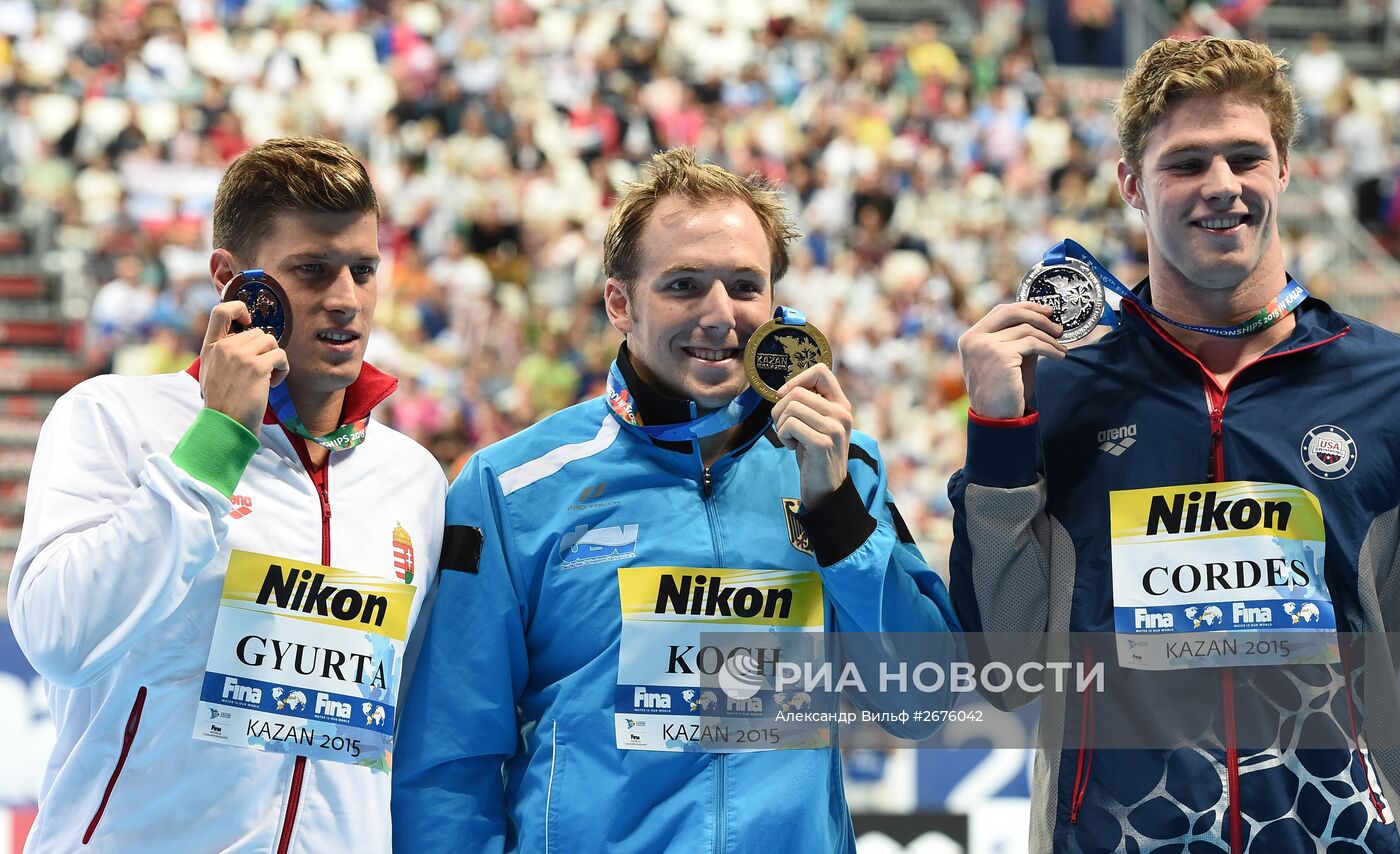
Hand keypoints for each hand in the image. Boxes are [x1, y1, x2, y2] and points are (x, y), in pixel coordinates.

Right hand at [199, 301, 288, 433]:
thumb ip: (223, 353)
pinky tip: (271, 384)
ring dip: (275, 360)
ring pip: (271, 342)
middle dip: (265, 351)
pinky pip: (280, 355)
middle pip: (258, 332)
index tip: (249, 320)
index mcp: (210, 347)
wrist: (225, 425)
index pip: (221, 311)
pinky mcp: (256, 366)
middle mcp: (223, 347)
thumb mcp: (212, 372)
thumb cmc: (223, 404)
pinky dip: (282, 370)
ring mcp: (239, 355)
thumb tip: (244, 339)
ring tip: (266, 379)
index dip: (239, 308)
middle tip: (261, 372)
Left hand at [772, 363, 852, 507]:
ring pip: (790, 407)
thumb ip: (808, 405)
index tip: (786, 396)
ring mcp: (834, 428)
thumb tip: (783, 389)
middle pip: (796, 392)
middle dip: (780, 410)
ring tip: (791, 439)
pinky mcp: (823, 443)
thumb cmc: (814, 454)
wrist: (826, 489)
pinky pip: (789, 425)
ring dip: (781, 425)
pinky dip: (783, 436)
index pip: (821, 371)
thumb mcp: (816, 424)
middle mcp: (842, 413)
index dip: (797, 379)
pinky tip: (793, 447)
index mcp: (841, 404)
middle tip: (785, 428)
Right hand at [957, 301, 1065, 419]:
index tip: (1045, 311)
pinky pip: (1033, 344)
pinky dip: (1050, 349)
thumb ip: (1018, 339)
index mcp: (970, 338)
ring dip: (1049, 338)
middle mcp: (974, 339)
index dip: (1024, 307)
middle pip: (1010, 312)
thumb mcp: (1008, 360)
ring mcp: (985, 346)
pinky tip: (1059, 355)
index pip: (999, 312)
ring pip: (1026, 329)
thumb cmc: (1002, 392)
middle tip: (1057, 326)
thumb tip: (1042, 320)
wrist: (996, 419)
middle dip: (1038, 315)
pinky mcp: (1000, 355)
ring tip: (1061, 348)